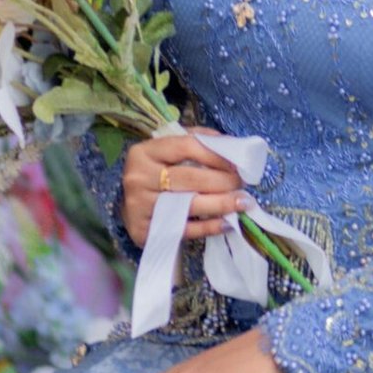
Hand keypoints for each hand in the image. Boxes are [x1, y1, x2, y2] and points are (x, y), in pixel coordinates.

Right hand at [121, 130, 248, 246]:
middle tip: (243, 185)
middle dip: (223, 181)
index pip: (186, 147)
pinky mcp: (144, 231)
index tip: (237, 164)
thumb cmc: (156, 174)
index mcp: (144, 152)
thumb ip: (198, 141)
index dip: (216, 155)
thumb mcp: (169, 151)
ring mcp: (139, 205)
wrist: (129, 206)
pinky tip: (227, 223)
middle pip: (190, 178)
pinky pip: (184, 229)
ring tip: (243, 203)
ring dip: (221, 204)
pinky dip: (209, 227)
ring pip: (188, 204)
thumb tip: (232, 145)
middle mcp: (138, 177)